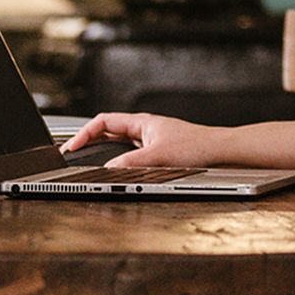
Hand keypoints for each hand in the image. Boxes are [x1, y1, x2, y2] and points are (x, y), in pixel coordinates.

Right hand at [63, 112, 226, 167]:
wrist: (221, 152)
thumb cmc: (197, 146)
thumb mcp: (158, 156)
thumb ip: (131, 162)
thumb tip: (109, 169)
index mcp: (141, 122)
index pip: (102, 122)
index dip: (84, 133)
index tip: (73, 147)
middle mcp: (144, 130)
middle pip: (107, 133)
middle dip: (88, 143)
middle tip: (73, 156)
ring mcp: (150, 141)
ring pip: (118, 145)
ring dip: (102, 152)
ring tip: (88, 162)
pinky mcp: (157, 153)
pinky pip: (130, 156)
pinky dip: (118, 162)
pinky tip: (116, 172)